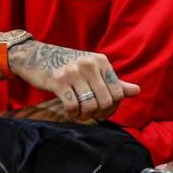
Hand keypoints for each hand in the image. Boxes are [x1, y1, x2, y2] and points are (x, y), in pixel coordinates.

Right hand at [8, 40, 138, 120]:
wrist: (36, 55)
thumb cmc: (67, 65)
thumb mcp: (93, 70)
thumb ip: (114, 82)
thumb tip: (137, 91)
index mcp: (101, 61)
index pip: (118, 91)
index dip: (113, 107)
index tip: (104, 112)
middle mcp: (90, 65)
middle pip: (106, 101)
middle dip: (100, 114)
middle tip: (92, 116)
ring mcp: (74, 72)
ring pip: (91, 105)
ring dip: (85, 116)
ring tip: (80, 114)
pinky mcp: (58, 81)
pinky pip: (73, 106)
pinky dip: (73, 114)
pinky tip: (70, 112)